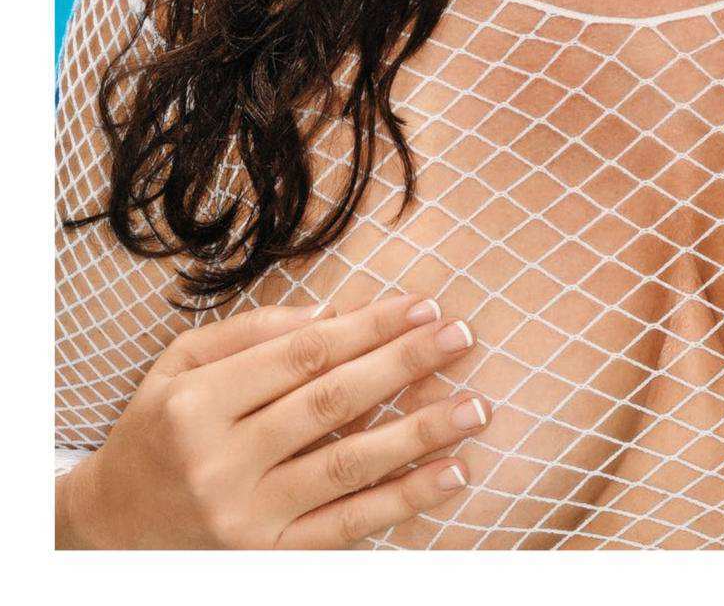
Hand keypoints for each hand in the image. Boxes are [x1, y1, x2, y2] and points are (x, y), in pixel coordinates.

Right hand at [64, 290, 490, 548]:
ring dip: (419, 435)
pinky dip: (404, 501)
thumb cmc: (156, 432)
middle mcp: (222, 463)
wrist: (108, 534)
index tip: (422, 303)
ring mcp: (248, 520)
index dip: (368, 326)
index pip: (302, 355)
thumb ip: (251, 331)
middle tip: (461, 336)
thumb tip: (333, 312)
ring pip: (348, 468)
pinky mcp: (269, 561)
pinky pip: (348, 528)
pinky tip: (448, 475)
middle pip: (331, 403)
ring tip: (473, 408)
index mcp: (200, 404)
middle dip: (403, 365)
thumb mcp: (179, 365)